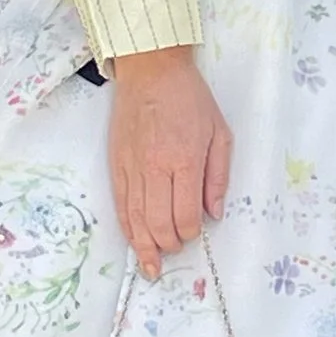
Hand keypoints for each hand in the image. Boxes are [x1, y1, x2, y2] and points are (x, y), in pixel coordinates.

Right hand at [106, 48, 232, 276]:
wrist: (150, 70)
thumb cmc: (189, 98)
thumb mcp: (220, 132)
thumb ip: (218, 176)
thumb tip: (214, 213)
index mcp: (185, 159)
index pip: (185, 214)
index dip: (191, 232)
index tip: (196, 233)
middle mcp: (155, 167)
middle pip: (158, 223)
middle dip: (169, 244)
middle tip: (176, 248)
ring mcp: (131, 167)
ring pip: (135, 219)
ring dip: (144, 247)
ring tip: (151, 266)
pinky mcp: (115, 164)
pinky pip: (120, 204)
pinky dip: (127, 227)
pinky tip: (133, 242)